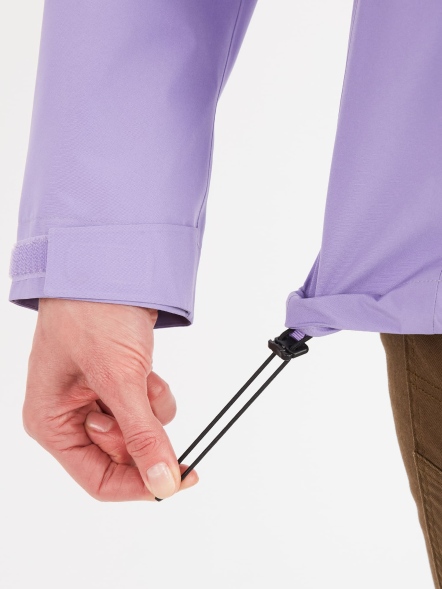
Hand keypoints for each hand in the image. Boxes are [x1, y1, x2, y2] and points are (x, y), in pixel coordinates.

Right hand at [22, 298, 197, 500]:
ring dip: (150, 407)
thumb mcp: (119, 380)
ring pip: (139, 430)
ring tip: (142, 374)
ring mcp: (95, 397)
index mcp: (52, 422)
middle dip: (144, 430)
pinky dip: (153, 390)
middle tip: (148, 401)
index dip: (139, 484)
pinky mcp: (117, 381)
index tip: (178, 478)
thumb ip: (143, 436)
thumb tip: (163, 483)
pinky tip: (147, 366)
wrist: (107, 266)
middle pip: (121, 456)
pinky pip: (145, 406)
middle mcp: (70, 415)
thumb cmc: (92, 314)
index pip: (98, 479)